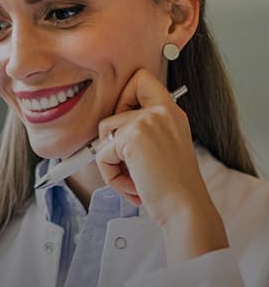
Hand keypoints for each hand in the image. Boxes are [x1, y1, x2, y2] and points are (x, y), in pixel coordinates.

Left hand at [95, 69, 228, 261]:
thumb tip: (107, 135)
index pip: (141, 79)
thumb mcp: (165, 149)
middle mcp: (160, 111)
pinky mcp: (130, 137)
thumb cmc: (174, 187)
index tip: (126, 129)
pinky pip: (101, 155)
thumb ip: (144, 133)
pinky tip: (135, 187)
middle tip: (132, 167)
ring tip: (136, 180)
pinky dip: (112, 177)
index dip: (124, 98)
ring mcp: (146, 122)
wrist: (185, 206)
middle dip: (112, 145)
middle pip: (111, 115)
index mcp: (171, 112)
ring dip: (112, 165)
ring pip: (104, 137)